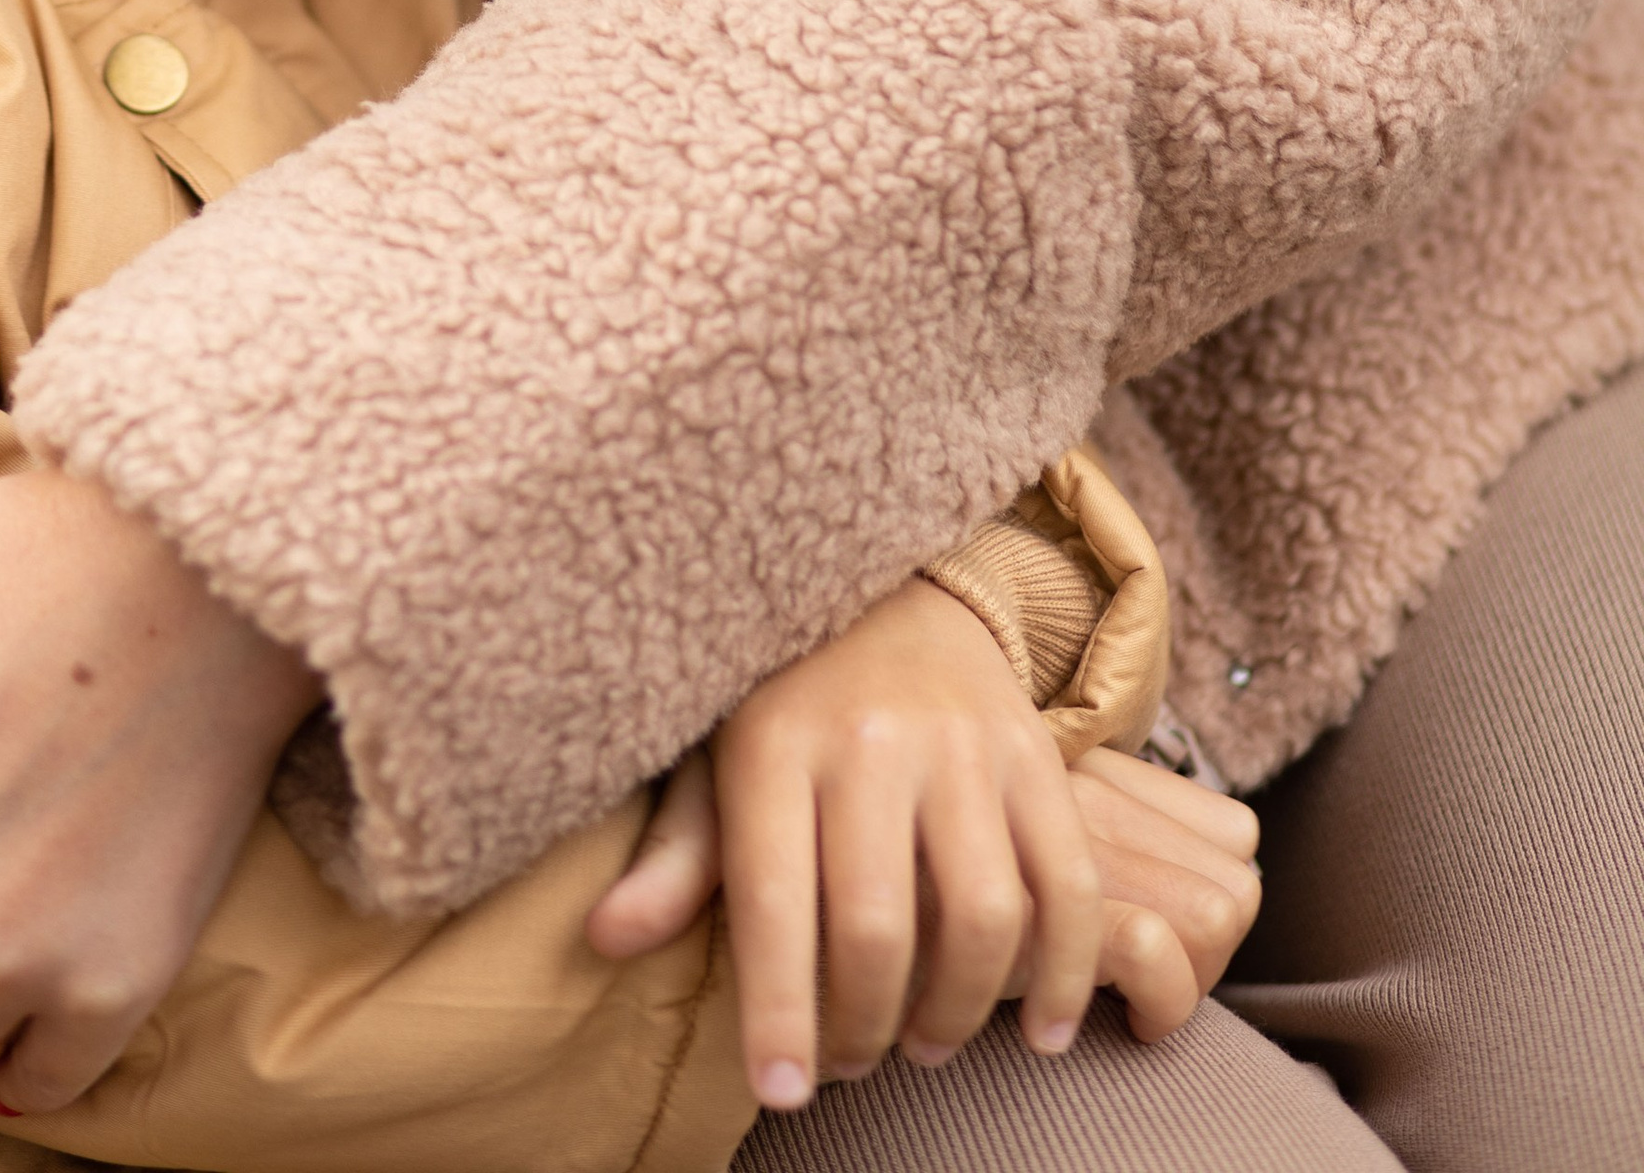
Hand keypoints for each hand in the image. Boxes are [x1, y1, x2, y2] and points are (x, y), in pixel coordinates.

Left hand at [586, 578, 1260, 1112]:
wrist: (892, 584)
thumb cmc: (787, 694)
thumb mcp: (716, 755)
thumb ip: (679, 856)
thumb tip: (607, 940)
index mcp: (774, 742)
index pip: (773, 901)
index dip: (778, 1010)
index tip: (783, 1091)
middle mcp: (869, 739)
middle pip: (879, 927)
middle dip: (863, 1025)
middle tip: (851, 1061)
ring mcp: (963, 744)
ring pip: (983, 917)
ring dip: (958, 1011)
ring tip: (926, 1042)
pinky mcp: (1034, 753)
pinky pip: (1070, 883)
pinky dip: (1068, 973)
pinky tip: (1048, 1028)